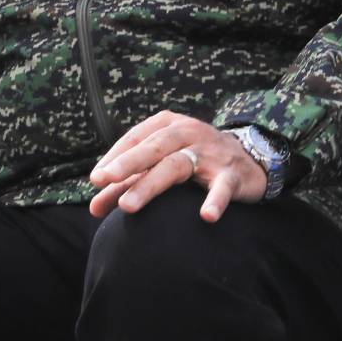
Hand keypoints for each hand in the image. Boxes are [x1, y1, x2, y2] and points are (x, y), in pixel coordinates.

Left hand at [88, 110, 266, 222]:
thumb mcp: (162, 163)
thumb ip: (128, 184)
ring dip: (151, 185)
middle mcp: (186, 132)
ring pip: (176, 166)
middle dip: (127, 164)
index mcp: (166, 124)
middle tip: (104, 180)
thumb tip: (93, 208)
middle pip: (153, 148)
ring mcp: (209, 152)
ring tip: (128, 206)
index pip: (134, 138)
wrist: (248, 159)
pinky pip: (222, 187)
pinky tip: (206, 216)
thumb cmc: (194, 159)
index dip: (114, 157)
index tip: (96, 179)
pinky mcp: (231, 174)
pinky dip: (215, 200)